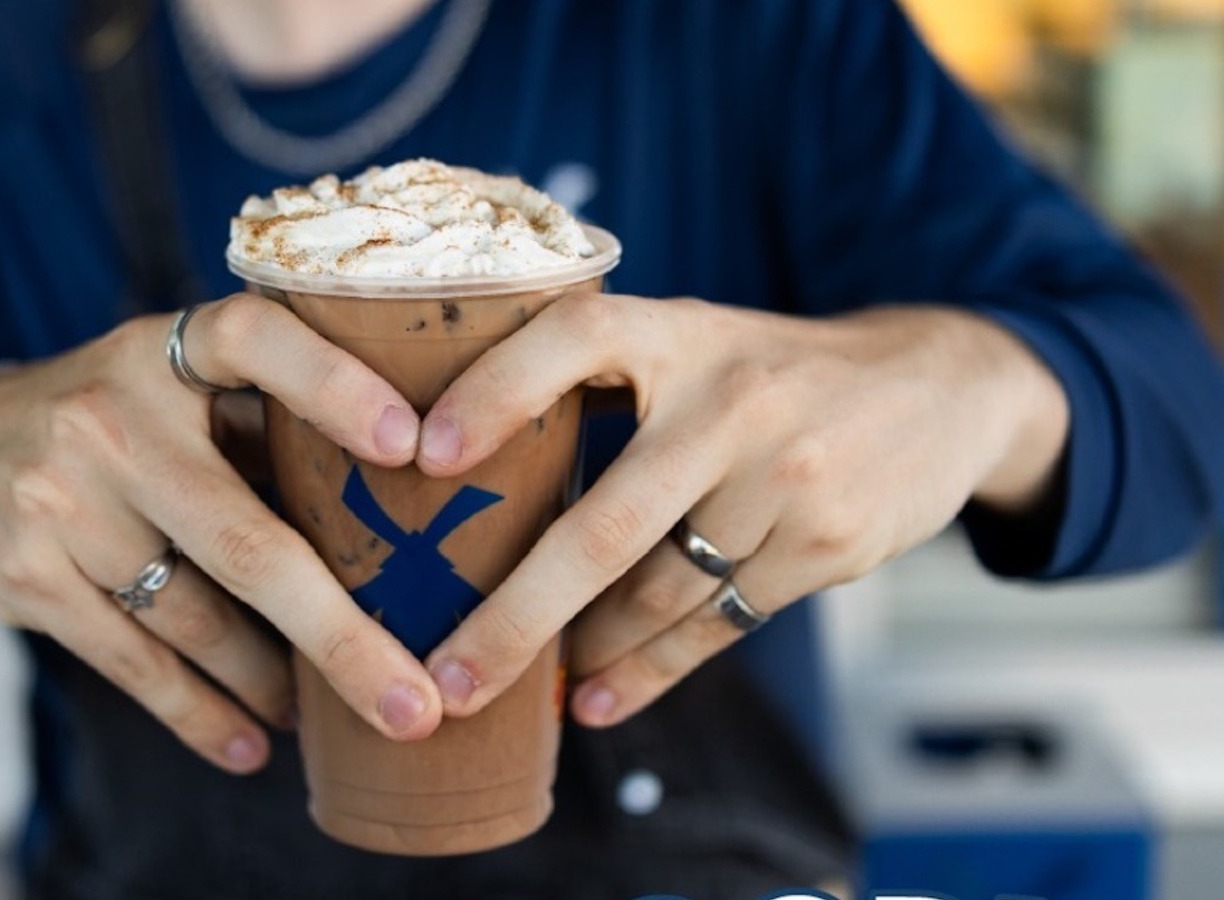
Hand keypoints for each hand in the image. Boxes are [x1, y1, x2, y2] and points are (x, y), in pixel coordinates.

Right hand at [0, 295, 442, 773]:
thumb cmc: (109, 421)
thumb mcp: (173, 388)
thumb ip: (265, 424)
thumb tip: (407, 513)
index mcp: (166, 352)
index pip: (256, 339)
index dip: (334, 385)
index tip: (411, 446)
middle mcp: (111, 417)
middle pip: (246, 543)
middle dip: (341, 638)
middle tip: (413, 705)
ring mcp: (59, 498)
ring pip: (198, 618)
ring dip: (275, 683)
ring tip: (338, 719)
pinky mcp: (24, 574)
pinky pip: (134, 661)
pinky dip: (200, 714)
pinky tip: (250, 746)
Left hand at [415, 296, 1066, 725]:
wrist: (939, 387)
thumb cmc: (767, 372)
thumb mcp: (692, 342)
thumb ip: (597, 381)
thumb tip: (456, 463)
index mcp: (679, 333)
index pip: (571, 342)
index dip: (494, 393)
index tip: (423, 457)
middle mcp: (730, 403)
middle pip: (604, 527)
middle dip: (515, 616)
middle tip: (446, 675)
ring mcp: (785, 479)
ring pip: (657, 594)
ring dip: (581, 650)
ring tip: (514, 688)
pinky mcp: (825, 546)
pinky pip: (715, 625)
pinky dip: (648, 671)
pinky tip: (597, 699)